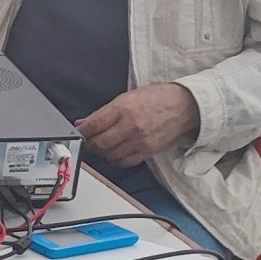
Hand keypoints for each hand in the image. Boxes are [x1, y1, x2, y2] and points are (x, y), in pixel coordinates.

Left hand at [76, 83, 201, 168]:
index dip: (81, 132)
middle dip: (90, 144)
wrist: (183, 106)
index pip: (93, 125)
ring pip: (110, 155)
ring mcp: (139, 140)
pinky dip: (115, 160)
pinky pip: (124, 162)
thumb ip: (104, 112)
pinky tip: (114, 153)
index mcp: (123, 108)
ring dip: (101, 153)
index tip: (77, 134)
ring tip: (101, 147)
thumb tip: (84, 123)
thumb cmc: (156, 98)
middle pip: (99, 143)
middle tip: (88, 142)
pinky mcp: (147, 151)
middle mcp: (130, 126)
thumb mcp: (126, 97)